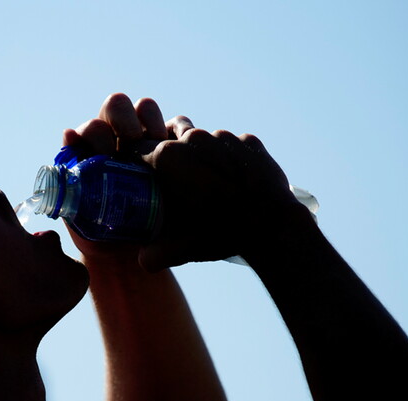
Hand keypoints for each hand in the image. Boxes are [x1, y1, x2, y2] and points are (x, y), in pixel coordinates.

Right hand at [64, 93, 311, 271]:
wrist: (272, 224)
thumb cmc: (220, 233)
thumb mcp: (182, 248)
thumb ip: (156, 254)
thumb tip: (143, 260)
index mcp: (168, 158)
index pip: (137, 148)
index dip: (136, 161)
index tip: (140, 174)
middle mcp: (193, 139)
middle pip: (169, 134)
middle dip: (168, 149)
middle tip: (173, 174)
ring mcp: (223, 137)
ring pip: (203, 139)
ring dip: (200, 153)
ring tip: (207, 179)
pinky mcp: (249, 142)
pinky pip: (231, 146)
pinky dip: (228, 158)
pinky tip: (233, 179)